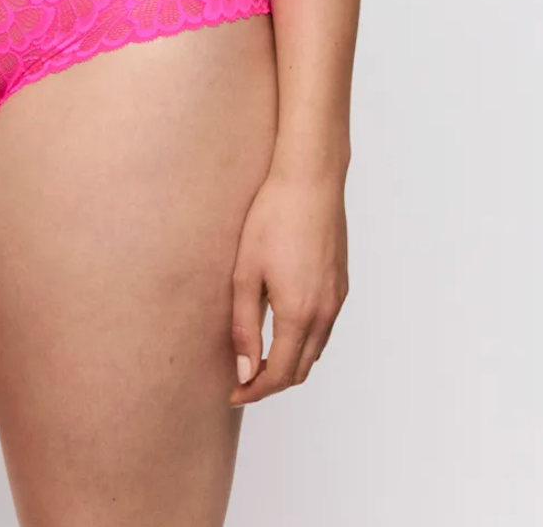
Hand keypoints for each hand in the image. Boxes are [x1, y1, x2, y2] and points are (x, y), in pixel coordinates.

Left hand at [228, 167, 348, 404]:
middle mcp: (324, 313)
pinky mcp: (341, 284)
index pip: (279, 374)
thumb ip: (244, 326)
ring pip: (315, 351)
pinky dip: (305, 341)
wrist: (310, 180)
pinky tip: (283, 327)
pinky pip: (325, 328)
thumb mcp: (246, 272)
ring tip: (259, 357)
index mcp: (299, 314)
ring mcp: (337, 299)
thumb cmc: (273, 217)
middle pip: (300, 369)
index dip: (255, 391)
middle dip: (272, 382)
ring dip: (290, 363)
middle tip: (242, 380)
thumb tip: (245, 370)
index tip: (234, 394)